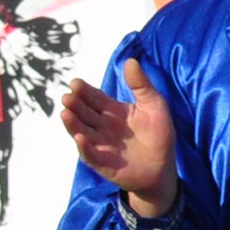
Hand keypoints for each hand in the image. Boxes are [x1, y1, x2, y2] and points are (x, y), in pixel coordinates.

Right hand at [60, 59, 178, 216]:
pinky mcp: (103, 163)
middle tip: (68, 97)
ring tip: (66, 113)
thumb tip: (130, 60)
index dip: (85, 91)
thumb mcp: (154, 105)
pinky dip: (84, 147)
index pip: (95, 98)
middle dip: (75, 105)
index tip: (75, 83)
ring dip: (73, 123)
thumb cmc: (159, 135)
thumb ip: (141, 84)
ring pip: (82, 131)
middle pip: (85, 113)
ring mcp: (101, 145)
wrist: (163, 169)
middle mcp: (103, 127)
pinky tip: (79, 137)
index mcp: (113, 111)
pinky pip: (90, 154)